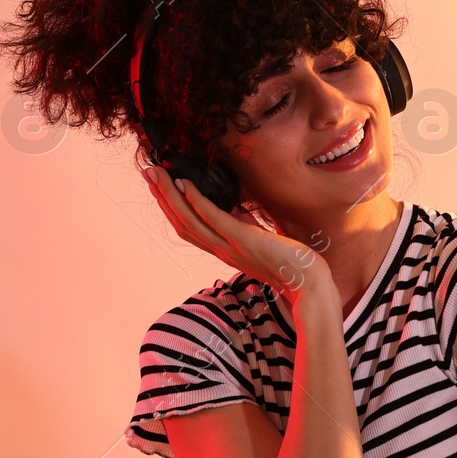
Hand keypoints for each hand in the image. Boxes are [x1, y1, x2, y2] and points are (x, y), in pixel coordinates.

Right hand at [142, 166, 330, 306]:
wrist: (309, 284)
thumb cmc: (291, 263)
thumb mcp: (261, 241)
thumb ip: (245, 228)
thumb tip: (237, 210)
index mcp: (223, 250)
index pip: (188, 229)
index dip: (171, 208)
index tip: (160, 187)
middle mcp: (221, 250)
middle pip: (180, 223)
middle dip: (162, 197)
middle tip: (147, 173)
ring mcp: (230, 246)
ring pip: (190, 221)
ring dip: (171, 196)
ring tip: (158, 174)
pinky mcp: (244, 240)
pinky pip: (214, 220)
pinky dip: (198, 202)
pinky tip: (187, 185)